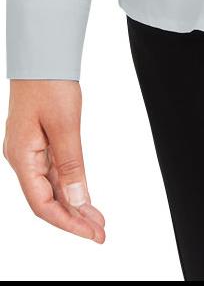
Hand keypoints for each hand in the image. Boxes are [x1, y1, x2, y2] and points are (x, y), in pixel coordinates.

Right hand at [3, 79, 105, 241]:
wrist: (42, 51)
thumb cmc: (49, 82)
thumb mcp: (65, 125)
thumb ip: (71, 165)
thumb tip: (77, 201)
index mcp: (21, 157)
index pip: (42, 205)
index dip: (68, 223)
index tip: (92, 233)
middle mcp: (21, 157)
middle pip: (46, 199)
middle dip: (73, 217)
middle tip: (100, 231)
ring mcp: (28, 148)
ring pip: (50, 186)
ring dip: (73, 202)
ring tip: (97, 217)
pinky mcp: (37, 139)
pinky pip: (52, 170)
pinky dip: (69, 183)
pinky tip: (83, 192)